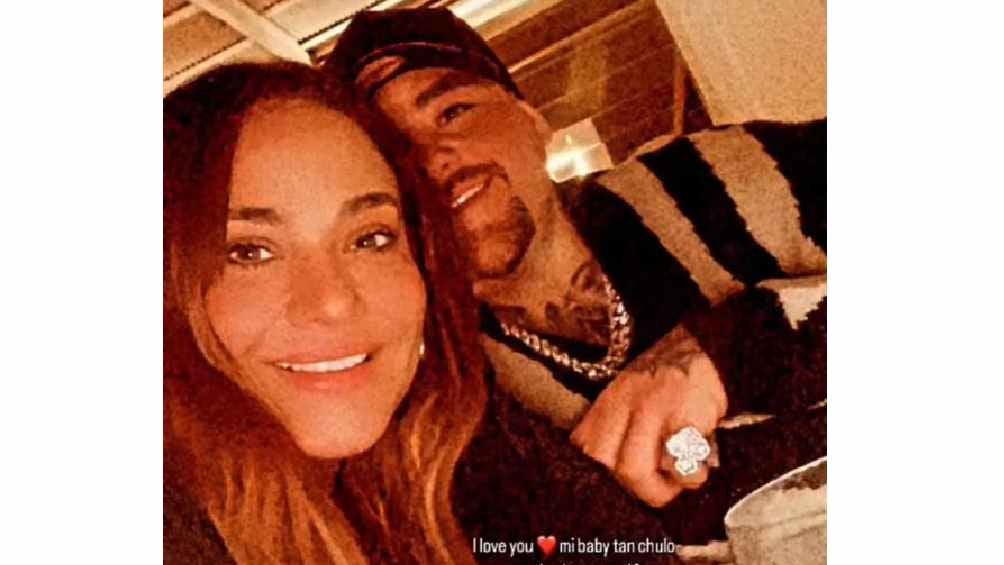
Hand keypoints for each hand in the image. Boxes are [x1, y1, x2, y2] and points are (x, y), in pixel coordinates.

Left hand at [570, 326, 726, 506]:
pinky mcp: (685, 416)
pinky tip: (699, 468)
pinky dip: (690, 476)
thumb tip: (617, 476)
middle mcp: (622, 405)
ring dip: (658, 490)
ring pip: (633, 470)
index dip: (598, 474)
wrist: (704, 347)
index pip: (582, 447)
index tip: (624, 483)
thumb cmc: (665, 380)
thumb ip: (615, 429)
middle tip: (655, 489)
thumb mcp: (627, 395)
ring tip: (677, 484)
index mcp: (606, 404)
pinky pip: (678, 463)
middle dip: (629, 489)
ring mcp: (652, 409)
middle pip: (602, 464)